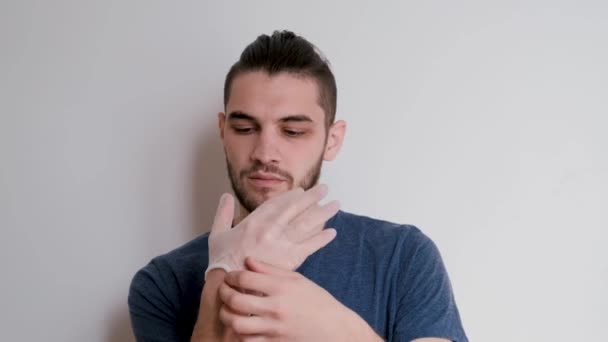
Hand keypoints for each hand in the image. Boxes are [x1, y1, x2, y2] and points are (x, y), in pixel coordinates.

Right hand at [206, 184, 338, 277]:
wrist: (228, 286)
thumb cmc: (222, 262)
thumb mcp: (217, 234)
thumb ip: (223, 213)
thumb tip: (226, 196)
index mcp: (254, 221)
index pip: (278, 203)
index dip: (291, 196)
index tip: (302, 191)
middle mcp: (270, 229)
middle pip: (296, 209)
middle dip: (312, 197)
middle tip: (324, 189)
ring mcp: (281, 244)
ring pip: (306, 224)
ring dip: (322, 213)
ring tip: (335, 205)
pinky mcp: (289, 260)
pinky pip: (309, 246)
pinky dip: (322, 238)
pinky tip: (332, 232)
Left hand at [218, 257, 378, 341]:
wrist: (334, 329)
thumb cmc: (317, 301)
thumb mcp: (297, 280)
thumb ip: (270, 270)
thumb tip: (247, 261)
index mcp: (282, 288)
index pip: (246, 278)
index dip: (232, 276)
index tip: (230, 276)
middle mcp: (276, 308)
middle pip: (236, 301)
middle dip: (224, 294)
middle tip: (223, 290)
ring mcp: (274, 328)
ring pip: (237, 324)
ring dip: (227, 316)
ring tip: (228, 309)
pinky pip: (247, 340)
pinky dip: (239, 333)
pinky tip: (240, 325)